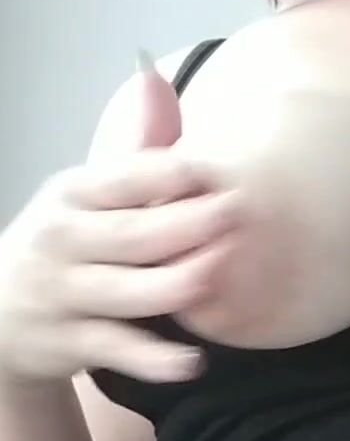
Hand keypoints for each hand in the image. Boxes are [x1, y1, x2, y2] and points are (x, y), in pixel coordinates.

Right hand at [0, 53, 241, 385]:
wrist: (0, 314)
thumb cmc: (66, 248)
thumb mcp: (88, 197)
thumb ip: (134, 153)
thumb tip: (156, 78)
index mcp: (73, 195)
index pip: (122, 178)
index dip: (167, 173)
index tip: (213, 169)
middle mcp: (63, 240)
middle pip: (131, 234)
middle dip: (183, 224)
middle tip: (236, 214)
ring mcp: (64, 295)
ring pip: (124, 291)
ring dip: (171, 285)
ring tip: (216, 275)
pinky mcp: (71, 344)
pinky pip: (117, 350)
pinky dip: (153, 359)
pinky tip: (191, 361)